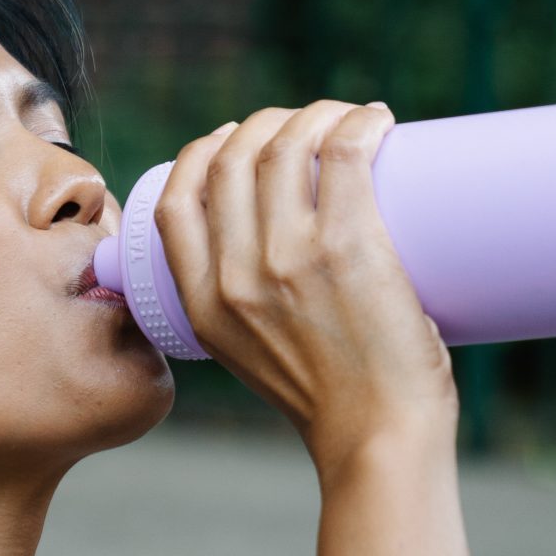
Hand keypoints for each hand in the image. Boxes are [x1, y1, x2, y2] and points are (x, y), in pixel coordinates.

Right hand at [151, 101, 453, 468]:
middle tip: (309, 128)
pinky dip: (359, 122)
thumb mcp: (254, 358)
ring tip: (352, 121)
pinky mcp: (348, 246)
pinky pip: (345, 152)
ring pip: (286, 145)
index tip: (236, 140)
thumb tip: (285, 258)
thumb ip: (250, 312)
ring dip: (318, 115)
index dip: (202, 153)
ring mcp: (289, 257)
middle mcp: (235, 275)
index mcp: (201, 304)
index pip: (176, 200)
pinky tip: (377, 120)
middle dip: (267, 124)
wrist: (379, 441)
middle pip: (233, 159)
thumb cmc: (335, 405)